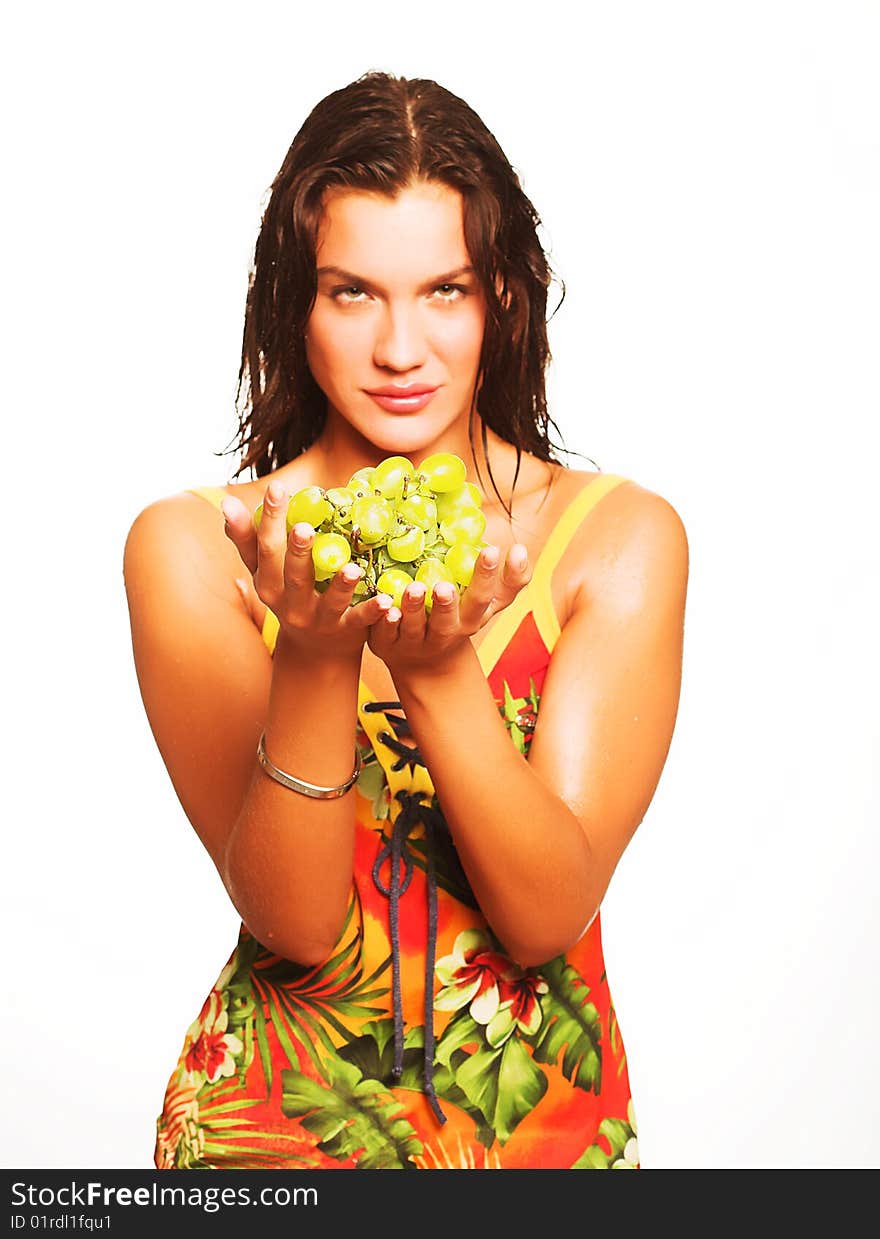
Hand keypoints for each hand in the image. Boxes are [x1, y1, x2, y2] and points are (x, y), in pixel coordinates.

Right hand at [221, 479, 392, 660]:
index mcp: (268, 582)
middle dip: (298, 552)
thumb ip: (247, 538)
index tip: (276, 488)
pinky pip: (359, 621)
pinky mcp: (344, 631)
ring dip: (341, 585)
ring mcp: (318, 619)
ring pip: (330, 602)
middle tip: (304, 528)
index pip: (265, 548)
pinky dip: (373, 612)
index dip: (269, 519)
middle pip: (293, 575)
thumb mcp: (265, 572)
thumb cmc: (289, 595)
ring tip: (353, 568)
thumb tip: (225, 502)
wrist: (314, 648)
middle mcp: (289, 602)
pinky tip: (387, 601)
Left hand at [366, 543, 531, 675]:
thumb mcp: (485, 603)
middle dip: (448, 604)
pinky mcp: (389, 644)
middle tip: (444, 586)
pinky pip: (387, 633)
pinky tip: (387, 608)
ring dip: (414, 608)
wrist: (424, 663)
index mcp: (473, 617)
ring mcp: (418, 641)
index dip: (492, 576)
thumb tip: (523, 550)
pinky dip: (386, 621)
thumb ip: (509, 580)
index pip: (488, 598)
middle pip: (449, 620)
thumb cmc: (459, 618)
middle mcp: (448, 631)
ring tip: (414, 588)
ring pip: (415, 626)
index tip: (495, 549)